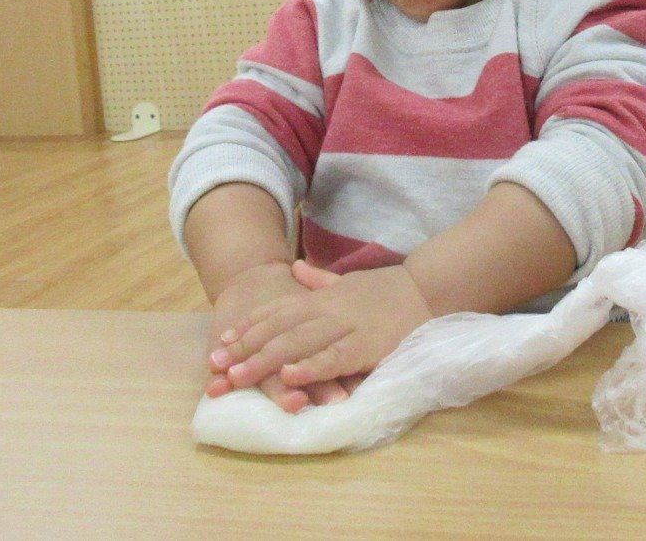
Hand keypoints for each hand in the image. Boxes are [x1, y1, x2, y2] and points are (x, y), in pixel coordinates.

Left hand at [214, 261, 431, 393]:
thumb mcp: (347, 281)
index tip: (223, 341)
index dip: (249, 326)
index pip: (277, 310)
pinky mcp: (366, 346)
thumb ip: (318, 280)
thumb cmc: (388, 290)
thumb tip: (293, 269)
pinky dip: (310, 367)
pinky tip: (289, 376)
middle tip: (217, 364)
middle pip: (279, 329)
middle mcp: (328, 310)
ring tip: (238, 376)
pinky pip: (334, 358)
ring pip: (299, 343)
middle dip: (246, 347)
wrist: (427, 290)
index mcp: (323, 298)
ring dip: (266, 360)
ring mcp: (346, 328)